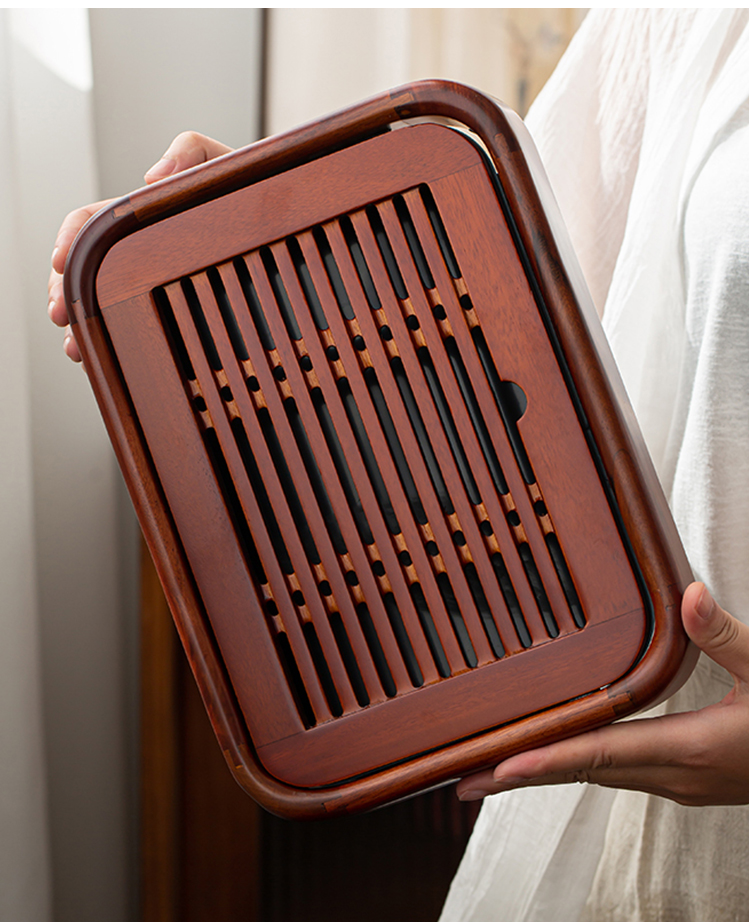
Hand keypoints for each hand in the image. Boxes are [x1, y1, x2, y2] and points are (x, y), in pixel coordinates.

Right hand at [48, 132, 232, 362]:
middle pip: (86, 268)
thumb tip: (151, 177)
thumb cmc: (250, 193)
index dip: (70, 239)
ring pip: (100, 298)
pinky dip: (108, 335)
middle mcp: (139, 249)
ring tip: (74, 343)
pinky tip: (96, 349)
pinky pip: (133, 320)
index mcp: (142, 215)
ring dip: (83, 319)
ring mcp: (151, 278)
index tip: (59, 260)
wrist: (285, 223)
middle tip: (62, 314)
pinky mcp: (176, 305)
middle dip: (66, 290)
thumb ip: (190, 151)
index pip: (91, 223)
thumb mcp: (222, 162)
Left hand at [457, 582, 747, 806]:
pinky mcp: (693, 778)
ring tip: (500, 765)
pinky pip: (621, 772)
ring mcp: (686, 784)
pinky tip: (566, 750)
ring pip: (600, 775)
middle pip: (585, 772)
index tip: (494, 769)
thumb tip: (691, 593)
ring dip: (549, 769)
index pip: (598, 754)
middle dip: (525, 773)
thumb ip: (728, 637)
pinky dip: (582, 763)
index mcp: (692, 750)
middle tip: (467, 774)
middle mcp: (679, 776)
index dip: (542, 761)